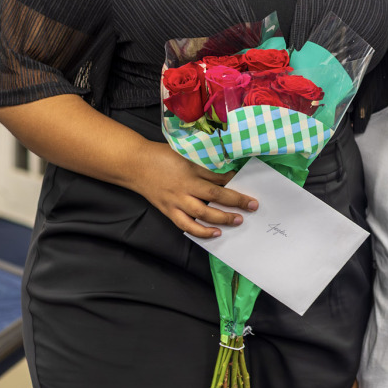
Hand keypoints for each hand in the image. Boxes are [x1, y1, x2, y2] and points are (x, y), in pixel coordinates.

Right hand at [128, 141, 257, 237]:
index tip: (247, 187)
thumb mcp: (184, 154)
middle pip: (214, 196)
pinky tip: (215, 233)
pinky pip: (186, 225)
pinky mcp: (169, 211)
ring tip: (237, 221)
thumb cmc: (161, 155)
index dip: (234, 183)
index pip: (217, 179)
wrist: (135, 164)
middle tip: (252, 206)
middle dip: (235, 202)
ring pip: (202, 214)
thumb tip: (225, 172)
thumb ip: (204, 164)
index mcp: (189, 171)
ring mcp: (176, 201)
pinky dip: (201, 231)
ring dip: (221, 218)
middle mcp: (184, 188)